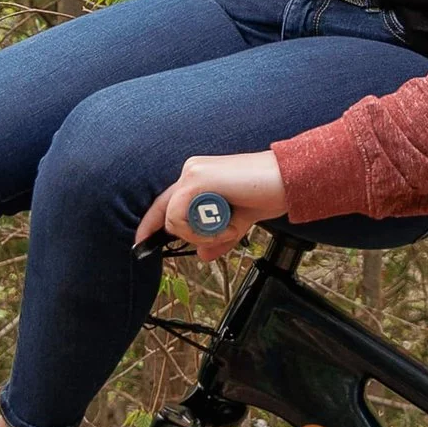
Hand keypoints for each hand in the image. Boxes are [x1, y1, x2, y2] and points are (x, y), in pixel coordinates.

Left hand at [138, 151, 289, 252]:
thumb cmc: (266, 194)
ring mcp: (192, 173)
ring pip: (174, 218)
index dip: (150, 224)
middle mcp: (190, 172)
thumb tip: (203, 255)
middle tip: (225, 231)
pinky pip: (181, 216)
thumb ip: (218, 237)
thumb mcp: (238, 222)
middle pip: (168, 216)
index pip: (165, 204)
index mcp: (196, 178)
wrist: (287, 180)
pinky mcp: (197, 178)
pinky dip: (202, 229)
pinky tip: (227, 222)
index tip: (140, 243)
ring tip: (230, 224)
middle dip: (193, 235)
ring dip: (201, 233)